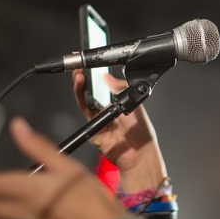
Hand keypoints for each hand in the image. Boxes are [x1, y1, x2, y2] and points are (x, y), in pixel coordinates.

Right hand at [72, 70, 166, 191]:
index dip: (98, 76)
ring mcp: (100, 118)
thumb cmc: (141, 130)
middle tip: (81, 67)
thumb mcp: (133, 103)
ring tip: (78, 75)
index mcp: (120, 102)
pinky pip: (84, 111)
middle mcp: (109, 109)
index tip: (93, 66)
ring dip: (80, 86)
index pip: (106, 85)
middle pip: (93, 91)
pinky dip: (80, 98)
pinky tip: (80, 87)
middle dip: (86, 78)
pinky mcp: (92, 127)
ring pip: (85, 99)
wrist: (138, 151)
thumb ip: (119, 88)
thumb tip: (106, 76)